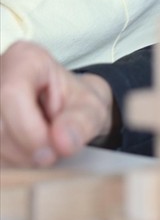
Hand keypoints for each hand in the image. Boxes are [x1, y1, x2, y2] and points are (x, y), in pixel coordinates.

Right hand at [0, 41, 112, 166]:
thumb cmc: (78, 103)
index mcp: (25, 59)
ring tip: (41, 156)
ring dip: (13, 158)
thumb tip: (63, 142)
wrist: (68, 109)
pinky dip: (7, 160)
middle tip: (49, 159)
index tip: (50, 154)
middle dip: (22, 149)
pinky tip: (25, 159)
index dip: (27, 129)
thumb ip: (82, 122)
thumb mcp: (92, 109)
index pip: (11, 93)